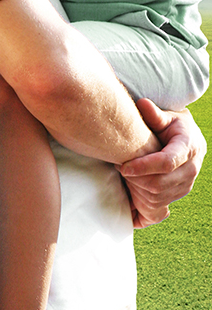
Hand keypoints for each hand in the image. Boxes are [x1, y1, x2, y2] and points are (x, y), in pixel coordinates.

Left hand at [117, 99, 206, 227]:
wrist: (187, 138)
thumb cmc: (172, 124)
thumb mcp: (167, 115)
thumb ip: (154, 114)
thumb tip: (142, 103)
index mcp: (189, 147)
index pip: (167, 162)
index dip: (143, 167)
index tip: (123, 167)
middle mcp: (191, 169)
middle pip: (161, 183)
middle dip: (136, 179)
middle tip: (118, 168)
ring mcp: (187, 184)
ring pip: (160, 197)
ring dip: (137, 190)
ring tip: (123, 175)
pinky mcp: (179, 192)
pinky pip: (161, 206)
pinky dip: (143, 202)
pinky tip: (130, 192)